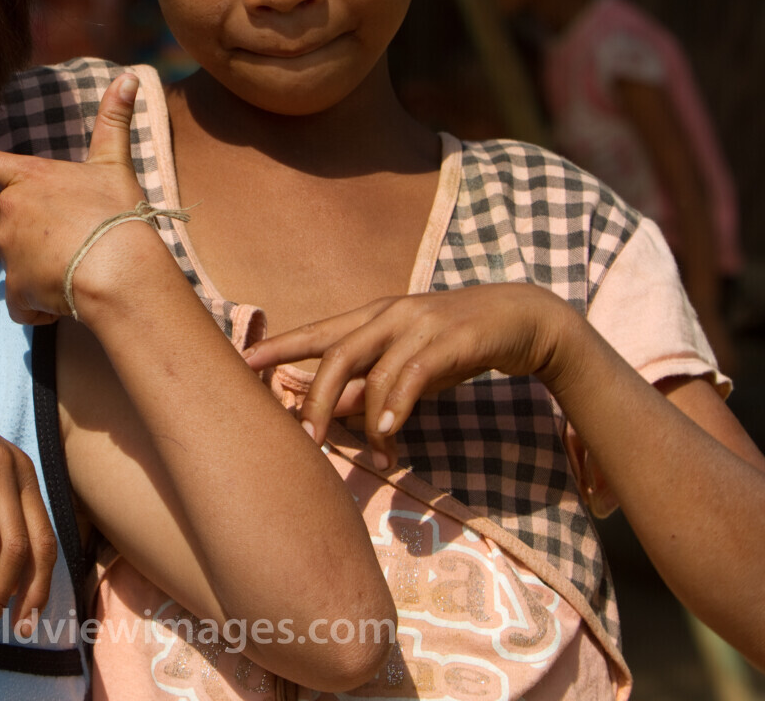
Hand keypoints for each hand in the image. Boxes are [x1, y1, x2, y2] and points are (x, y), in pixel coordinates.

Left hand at [0, 74, 149, 323]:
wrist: (119, 269)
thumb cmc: (117, 214)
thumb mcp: (115, 165)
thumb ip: (114, 122)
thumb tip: (130, 76)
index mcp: (28, 177)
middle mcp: (8, 211)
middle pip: (14, 226)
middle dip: (41, 238)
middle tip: (79, 240)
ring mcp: (7, 250)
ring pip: (22, 264)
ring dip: (46, 271)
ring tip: (80, 267)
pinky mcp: (13, 288)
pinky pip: (22, 301)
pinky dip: (40, 303)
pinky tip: (65, 297)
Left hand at [242, 283, 582, 469]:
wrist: (523, 319)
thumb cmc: (455, 344)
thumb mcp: (407, 364)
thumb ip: (368, 384)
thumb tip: (326, 411)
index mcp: (373, 316)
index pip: (316, 332)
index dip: (278, 347)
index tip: (241, 363)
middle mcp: (391, 314)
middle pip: (336, 355)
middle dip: (315, 400)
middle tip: (304, 441)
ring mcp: (421, 324)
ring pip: (376, 371)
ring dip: (368, 419)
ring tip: (374, 452)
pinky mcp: (453, 339)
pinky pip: (415, 374)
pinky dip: (399, 404)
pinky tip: (390, 431)